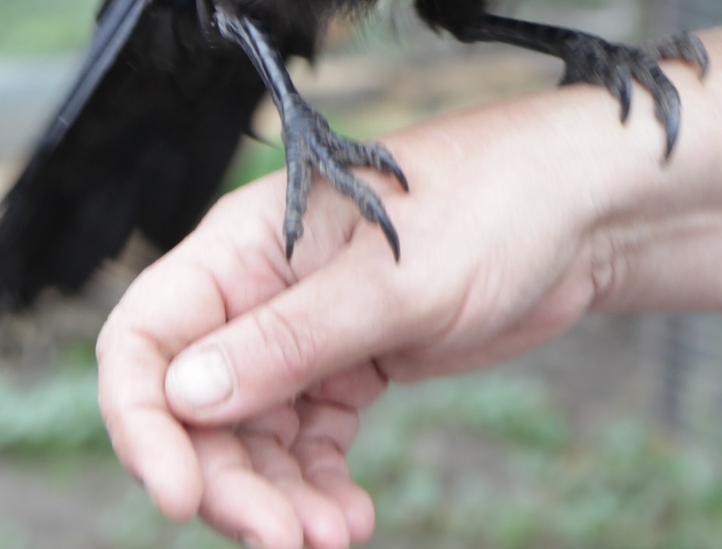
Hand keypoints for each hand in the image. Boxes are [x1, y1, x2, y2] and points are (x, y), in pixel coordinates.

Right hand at [96, 85, 654, 548]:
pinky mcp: (349, 366)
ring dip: (279, 500)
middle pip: (196, 408)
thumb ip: (286, 342)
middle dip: (229, 483)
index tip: (179, 496)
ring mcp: (302, 333)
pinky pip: (307, 444)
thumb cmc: (487, 206)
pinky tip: (353, 522)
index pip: (145, 337)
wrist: (580, 212)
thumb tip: (183, 397)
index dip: (141, 422)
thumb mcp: (390, 282)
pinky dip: (319, 489)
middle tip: (284, 543)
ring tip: (334, 540)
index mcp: (242, 245)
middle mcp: (257, 291)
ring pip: (251, 439)